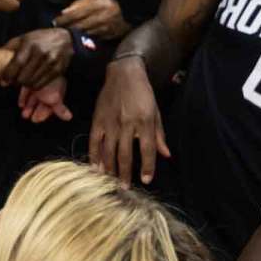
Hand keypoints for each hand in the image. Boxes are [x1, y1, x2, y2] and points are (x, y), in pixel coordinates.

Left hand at [1, 28, 72, 88]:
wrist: (65, 38)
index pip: (17, 64)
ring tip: (22, 81)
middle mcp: (41, 53)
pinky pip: (42, 84)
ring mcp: (51, 62)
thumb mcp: (24, 38)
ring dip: (24, 85)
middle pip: (24, 77)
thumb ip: (10, 47)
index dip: (8, 75)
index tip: (4, 81)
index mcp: (30, 43)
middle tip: (13, 81)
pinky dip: (34, 86)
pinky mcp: (58, 70)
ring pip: (32, 83)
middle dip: (15, 82)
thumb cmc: (40, 38)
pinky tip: (32, 81)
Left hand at [18, 77, 71, 122]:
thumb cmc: (51, 80)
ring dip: (29, 106)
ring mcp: (38, 82)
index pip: (51, 106)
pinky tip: (20, 103)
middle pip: (41, 102)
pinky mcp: (29, 77)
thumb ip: (60, 109)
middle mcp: (48, 88)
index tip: (36, 120)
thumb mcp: (56, 98)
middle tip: (29, 118)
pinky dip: (24, 97)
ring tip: (24, 114)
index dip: (44, 114)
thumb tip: (69, 117)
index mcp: (55, 92)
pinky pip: (26, 89)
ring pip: (34, 96)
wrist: (42, 64)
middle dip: (35, 110)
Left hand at [54, 0, 130, 39]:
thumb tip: (64, 12)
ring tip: (66, 36)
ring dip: (75, 35)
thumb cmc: (107, 1)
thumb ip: (79, 3)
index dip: (64, 19)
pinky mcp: (111, 35)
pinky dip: (85, 40)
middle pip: (79, 25)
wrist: (128, 8)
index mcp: (98, 4)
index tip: (55, 22)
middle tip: (58, 31)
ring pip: (86, 34)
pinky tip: (79, 39)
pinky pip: (95, 39)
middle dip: (67, 29)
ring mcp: (108, 27)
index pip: (76, 13)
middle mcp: (103, 16)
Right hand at [88, 56, 169, 185]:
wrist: (123, 73)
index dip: (147, 166)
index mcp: (144, 122)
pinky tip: (95, 166)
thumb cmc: (143, 93)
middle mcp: (127, 124)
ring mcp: (110, 122)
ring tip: (110, 181)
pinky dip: (94, 155)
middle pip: (125, 154)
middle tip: (124, 187)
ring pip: (108, 150)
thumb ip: (159, 135)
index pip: (147, 150)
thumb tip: (166, 155)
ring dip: (109, 168)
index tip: (146, 180)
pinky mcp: (98, 119)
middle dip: (125, 173)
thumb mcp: (156, 112)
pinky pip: (94, 141)